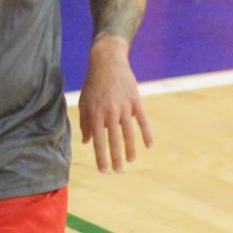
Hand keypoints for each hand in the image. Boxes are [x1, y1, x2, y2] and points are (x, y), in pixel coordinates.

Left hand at [78, 35, 152, 172]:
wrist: (107, 61)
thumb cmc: (93, 83)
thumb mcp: (84, 102)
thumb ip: (85, 122)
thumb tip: (87, 142)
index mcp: (95, 113)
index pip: (98, 141)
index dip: (101, 157)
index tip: (103, 170)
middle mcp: (110, 111)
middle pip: (114, 140)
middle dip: (116, 158)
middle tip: (118, 171)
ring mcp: (124, 106)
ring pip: (129, 133)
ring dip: (130, 149)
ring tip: (130, 161)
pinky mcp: (135, 100)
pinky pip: (142, 120)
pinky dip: (146, 133)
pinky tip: (148, 145)